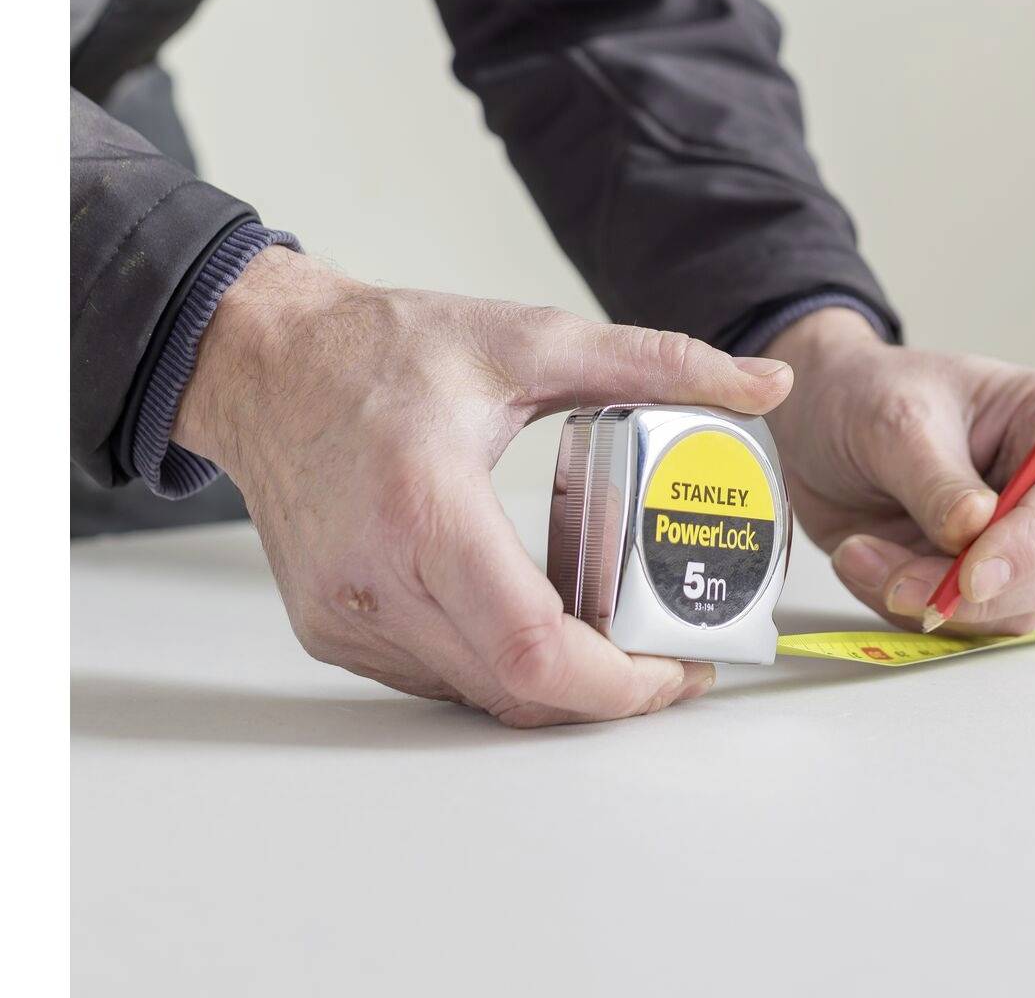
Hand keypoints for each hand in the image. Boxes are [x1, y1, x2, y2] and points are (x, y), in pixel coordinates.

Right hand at [174, 249, 792, 726]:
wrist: (270, 362)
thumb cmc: (386, 347)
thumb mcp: (532, 340)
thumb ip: (658, 363)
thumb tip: (763, 383)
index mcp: (425, 507)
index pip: (533, 647)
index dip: (619, 683)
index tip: (680, 667)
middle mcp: (376, 578)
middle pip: (514, 690)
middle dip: (606, 692)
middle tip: (671, 657)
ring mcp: (347, 614)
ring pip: (475, 694)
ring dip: (553, 684)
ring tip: (617, 635)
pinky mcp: (332, 628)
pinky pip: (433, 677)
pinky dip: (495, 665)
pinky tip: (537, 619)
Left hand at [763, 309, 1034, 635]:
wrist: (820, 419)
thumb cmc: (869, 392)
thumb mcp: (894, 421)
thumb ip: (937, 481)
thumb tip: (975, 530)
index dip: (1029, 544)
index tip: (971, 576)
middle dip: (972, 591)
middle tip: (897, 584)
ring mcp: (1029, 538)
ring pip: (1014, 608)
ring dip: (930, 599)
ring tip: (860, 553)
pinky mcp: (990, 580)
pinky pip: (970, 624)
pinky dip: (911, 608)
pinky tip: (864, 562)